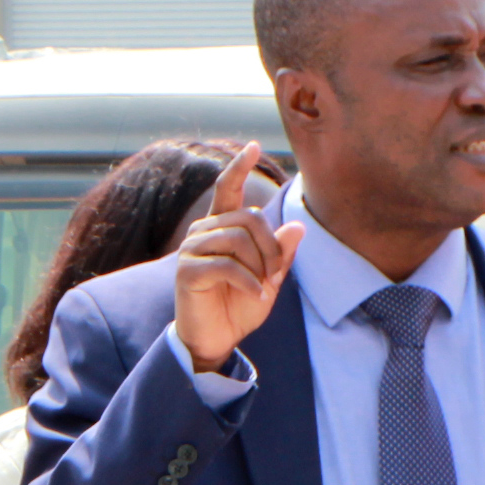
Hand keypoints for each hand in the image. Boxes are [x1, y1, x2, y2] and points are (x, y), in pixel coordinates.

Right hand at [171, 143, 301, 374]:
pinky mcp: (187, 270)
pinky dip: (248, 281)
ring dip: (259, 266)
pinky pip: (226, 265)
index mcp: (220, 227)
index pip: (227, 188)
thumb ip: (281, 253)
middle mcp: (203, 231)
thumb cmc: (240, 305)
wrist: (216, 339)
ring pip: (238, 240)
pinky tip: (256, 296)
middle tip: (275, 274)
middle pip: (248, 219)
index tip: (254, 146)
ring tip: (262, 287)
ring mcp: (191, 249)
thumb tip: (298, 227)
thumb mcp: (269, 278)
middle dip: (271, 247)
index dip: (239, 167)